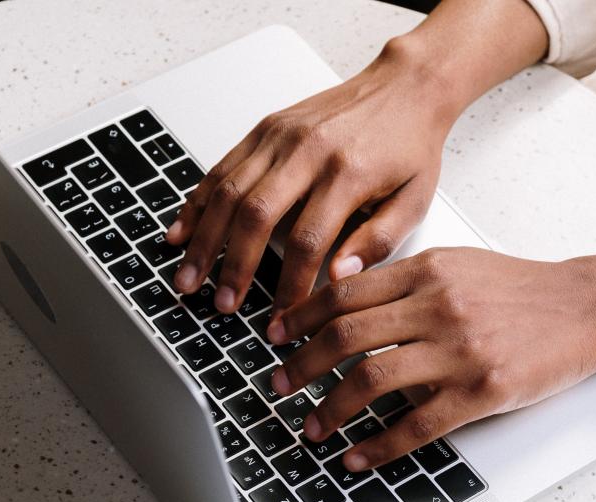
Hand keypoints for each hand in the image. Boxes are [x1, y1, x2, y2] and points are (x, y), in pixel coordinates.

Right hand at [166, 39, 456, 315]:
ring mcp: (281, 136)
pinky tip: (181, 232)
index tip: (281, 320)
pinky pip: (222, 168)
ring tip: (188, 279)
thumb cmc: (410, 146)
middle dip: (233, 266)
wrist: (405, 86)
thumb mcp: (414, 201)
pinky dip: (197, 203)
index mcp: (347, 174)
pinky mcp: (265, 128)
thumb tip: (338, 280)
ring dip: (203, 240)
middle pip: (256, 215)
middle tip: (221, 305)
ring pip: (228, 191)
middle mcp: (308, 151)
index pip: (308, 242)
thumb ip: (378, 243)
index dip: (289, 287)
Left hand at [267, 247, 595, 470]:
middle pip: (345, 336)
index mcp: (427, 271)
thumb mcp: (459, 265)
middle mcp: (437, 306)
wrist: (586, 307)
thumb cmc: (521, 290)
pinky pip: (415, 425)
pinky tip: (356, 456)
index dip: (300, 317)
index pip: (344, 292)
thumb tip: (346, 299)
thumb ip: (405, 279)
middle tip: (278, 384)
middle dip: (301, 365)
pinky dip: (377, 446)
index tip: (275, 336)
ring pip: (371, 380)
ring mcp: (459, 350)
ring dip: (330, 408)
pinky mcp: (481, 391)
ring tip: (311, 426)